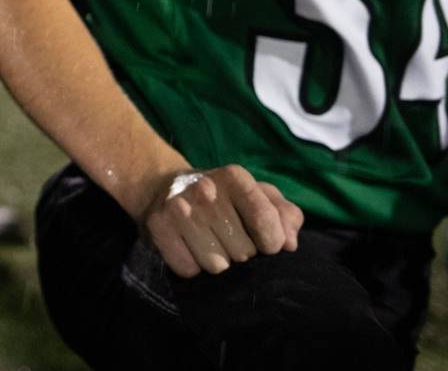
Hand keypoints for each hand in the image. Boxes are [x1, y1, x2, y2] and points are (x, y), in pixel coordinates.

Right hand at [138, 164, 303, 277]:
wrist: (163, 189)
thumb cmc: (224, 199)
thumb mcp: (259, 197)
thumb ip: (285, 215)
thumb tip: (289, 244)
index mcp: (234, 177)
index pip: (265, 221)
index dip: (271, 242)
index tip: (263, 241)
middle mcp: (204, 188)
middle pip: (243, 251)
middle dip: (241, 253)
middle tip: (227, 237)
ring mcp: (178, 207)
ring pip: (217, 266)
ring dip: (217, 262)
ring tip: (208, 243)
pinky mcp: (157, 227)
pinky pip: (189, 270)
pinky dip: (192, 266)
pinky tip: (188, 248)